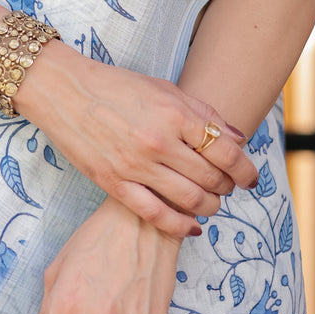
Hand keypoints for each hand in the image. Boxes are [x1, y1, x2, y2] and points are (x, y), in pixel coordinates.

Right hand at [15, 39, 256, 238]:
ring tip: (211, 204)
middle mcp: (159, 141)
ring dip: (209, 207)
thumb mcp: (163, 89)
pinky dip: (180, 226)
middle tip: (227, 188)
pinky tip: (191, 227)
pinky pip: (156, 215)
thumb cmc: (116, 87)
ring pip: (190, 200)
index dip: (245, 170)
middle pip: (211, 178)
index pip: (226, 151)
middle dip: (227, 188)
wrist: (64, 91)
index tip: (250, 178)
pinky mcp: (114, 183)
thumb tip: (237, 138)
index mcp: (175, 113)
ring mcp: (135, 165)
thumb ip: (202, 113)